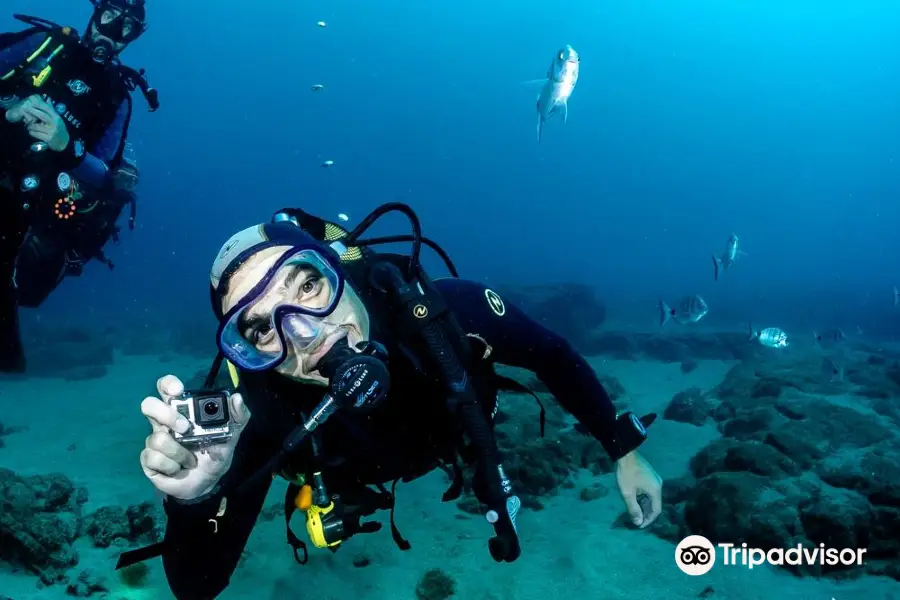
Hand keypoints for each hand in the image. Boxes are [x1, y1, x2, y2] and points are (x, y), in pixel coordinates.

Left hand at [6, 95, 69, 150]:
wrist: (64, 142)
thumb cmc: (58, 129)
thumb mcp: (57, 119)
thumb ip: (51, 109)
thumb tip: (47, 99)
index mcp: (57, 118)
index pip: (47, 108)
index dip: (38, 104)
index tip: (31, 101)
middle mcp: (55, 124)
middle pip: (42, 115)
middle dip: (32, 112)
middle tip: (25, 110)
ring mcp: (52, 131)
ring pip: (36, 126)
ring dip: (30, 126)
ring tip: (29, 126)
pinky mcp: (48, 139)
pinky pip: (35, 134)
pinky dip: (31, 132)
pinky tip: (32, 132)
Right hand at [140, 375, 249, 500]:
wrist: (206, 484)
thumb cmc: (216, 453)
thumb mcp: (232, 435)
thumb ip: (239, 416)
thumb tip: (236, 398)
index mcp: (183, 410)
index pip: (166, 387)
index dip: (168, 384)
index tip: (178, 391)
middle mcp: (165, 422)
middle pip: (148, 405)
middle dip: (166, 415)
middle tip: (185, 428)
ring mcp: (154, 440)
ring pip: (157, 438)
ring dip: (179, 453)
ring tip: (190, 460)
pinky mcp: (148, 459)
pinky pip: (154, 458)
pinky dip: (172, 466)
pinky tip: (178, 469)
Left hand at [615, 451, 662, 527]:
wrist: (625, 454)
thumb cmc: (626, 474)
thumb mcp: (627, 493)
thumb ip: (633, 509)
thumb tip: (638, 522)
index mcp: (655, 490)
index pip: (656, 510)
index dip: (649, 520)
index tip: (639, 525)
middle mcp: (658, 485)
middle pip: (655, 504)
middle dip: (646, 514)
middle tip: (636, 520)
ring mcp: (655, 480)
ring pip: (651, 498)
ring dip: (644, 506)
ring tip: (635, 512)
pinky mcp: (650, 476)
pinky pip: (649, 491)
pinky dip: (643, 498)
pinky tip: (635, 501)